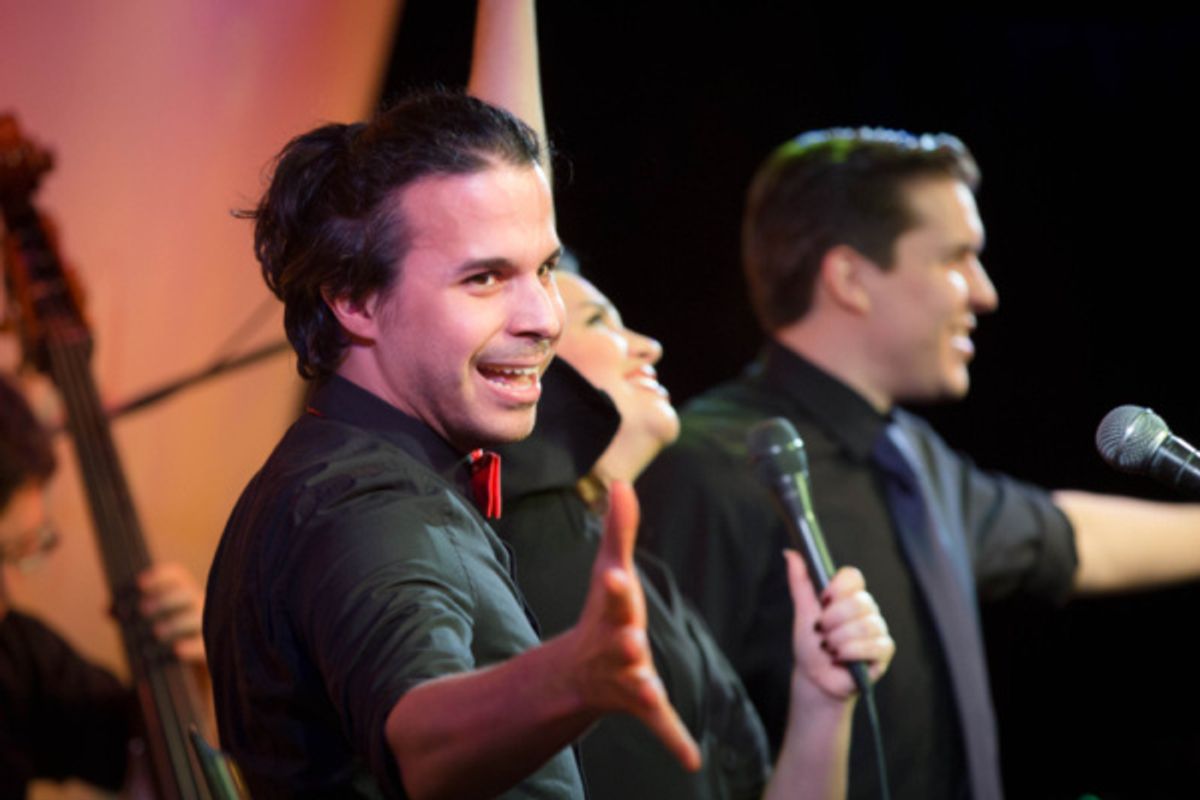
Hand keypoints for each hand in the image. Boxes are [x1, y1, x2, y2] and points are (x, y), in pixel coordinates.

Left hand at [137, 562, 204, 663]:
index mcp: (183, 595)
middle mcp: (199, 606)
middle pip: (186, 593)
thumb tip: (106, 608)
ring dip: (174, 623)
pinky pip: (203, 644)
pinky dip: (190, 646)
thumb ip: (131, 615)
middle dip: (164, 600)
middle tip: (142, 610)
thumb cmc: (168, 639)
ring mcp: (207, 626)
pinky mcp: (209, 650)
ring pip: (195, 618)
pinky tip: (176, 650)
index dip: (159, 576)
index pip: (176, 576)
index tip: (139, 583)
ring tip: (156, 633)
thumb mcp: (150, 624)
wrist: (192, 670)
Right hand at [569, 480, 700, 770]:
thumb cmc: (603, 613)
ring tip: (651, 688)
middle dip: (625, 641)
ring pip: (635, 683)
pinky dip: (674, 740)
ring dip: (643, 685)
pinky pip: (658, 723)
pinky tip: (691, 758)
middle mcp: (614, 645)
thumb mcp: (610, 571)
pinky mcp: (640, 703)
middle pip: (620, 643)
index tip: (617, 577)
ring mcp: (625, 677)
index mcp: (612, 612)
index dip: (615, 588)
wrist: (580, 671)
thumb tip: (622, 483)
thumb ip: (620, 530)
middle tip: (632, 641)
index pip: (613, 596)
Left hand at [786, 552, 892, 700]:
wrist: (815, 677)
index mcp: (848, 595)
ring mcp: (877, 629)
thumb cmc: (811, 643)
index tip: (823, 599)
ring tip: (829, 648)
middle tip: (822, 632)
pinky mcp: (884, 650)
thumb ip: (800, 582)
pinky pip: (874, 645)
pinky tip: (841, 657)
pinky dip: (851, 652)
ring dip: (839, 639)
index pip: (853, 577)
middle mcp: (866, 609)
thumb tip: (791, 554)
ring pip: (865, 625)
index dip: (838, 587)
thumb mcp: (803, 611)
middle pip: (859, 602)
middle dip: (833, 620)